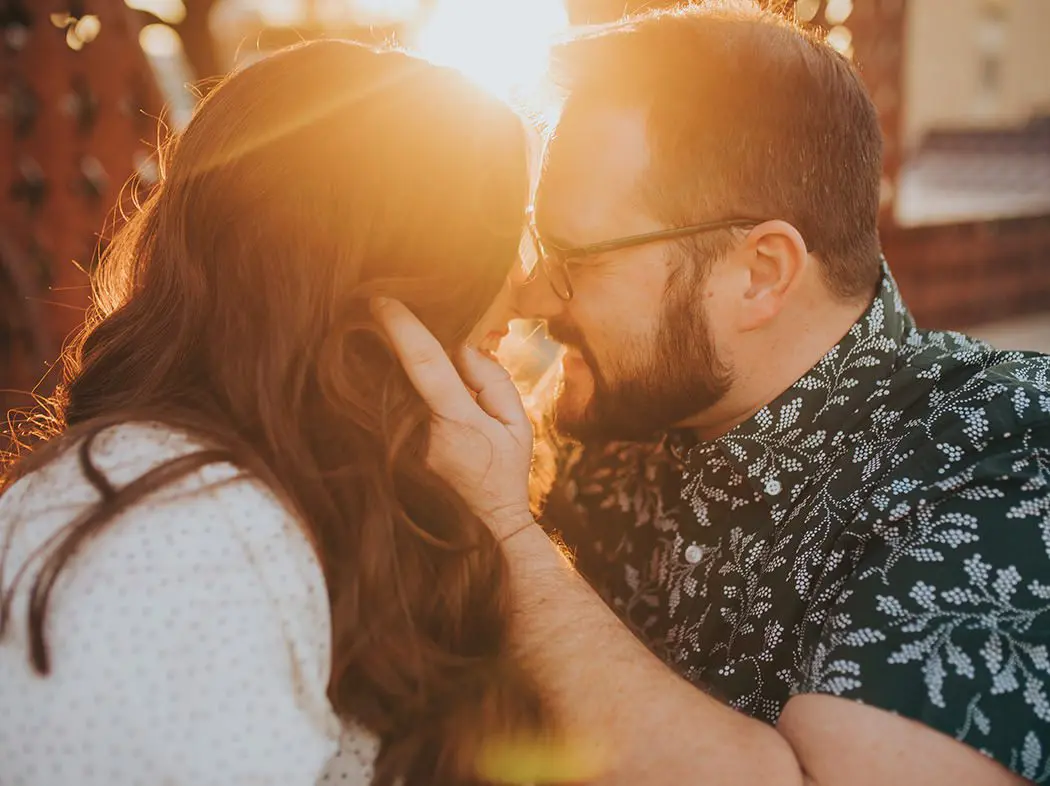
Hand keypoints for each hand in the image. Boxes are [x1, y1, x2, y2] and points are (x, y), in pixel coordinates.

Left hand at [371, 298, 533, 538]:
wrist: (488, 520)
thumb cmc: (507, 467)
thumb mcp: (517, 421)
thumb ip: (492, 379)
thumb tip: (461, 347)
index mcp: (456, 417)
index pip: (423, 362)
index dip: (401, 328)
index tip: (381, 300)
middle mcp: (422, 429)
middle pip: (403, 369)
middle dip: (396, 339)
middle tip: (388, 309)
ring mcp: (404, 444)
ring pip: (398, 388)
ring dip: (397, 366)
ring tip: (410, 357)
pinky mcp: (397, 450)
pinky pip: (396, 406)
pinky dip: (400, 390)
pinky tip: (409, 385)